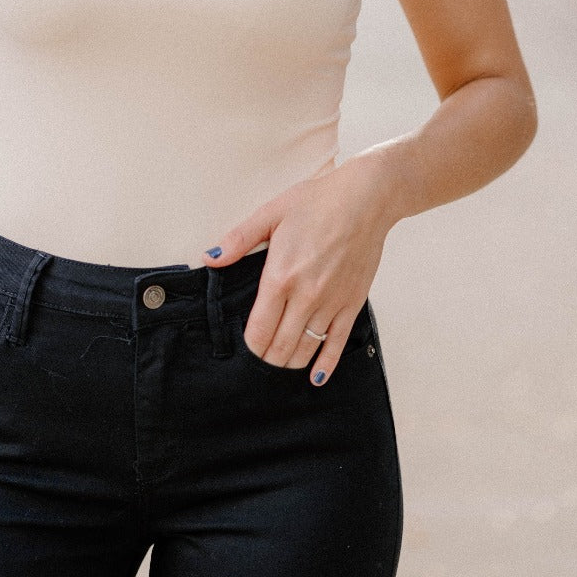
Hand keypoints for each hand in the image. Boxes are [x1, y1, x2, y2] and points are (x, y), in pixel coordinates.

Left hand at [201, 151, 397, 385]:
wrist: (365, 200)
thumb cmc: (317, 202)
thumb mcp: (271, 213)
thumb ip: (239, 240)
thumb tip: (211, 259)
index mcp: (280, 276)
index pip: (259, 330)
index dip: (249, 347)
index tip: (244, 350)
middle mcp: (306, 296)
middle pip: (280, 346)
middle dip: (266, 359)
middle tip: (258, 362)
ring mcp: (331, 303)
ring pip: (306, 349)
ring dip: (290, 363)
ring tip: (279, 365)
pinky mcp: (352, 304)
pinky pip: (337, 343)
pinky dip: (325, 365)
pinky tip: (315, 376)